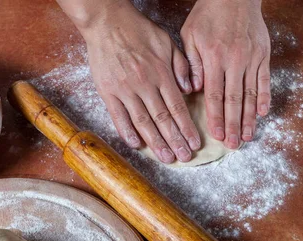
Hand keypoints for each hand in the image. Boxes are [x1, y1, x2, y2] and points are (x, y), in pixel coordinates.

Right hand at [75, 0, 200, 162]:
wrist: (107, 21)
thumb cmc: (139, 30)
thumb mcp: (167, 42)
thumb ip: (181, 66)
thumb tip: (190, 90)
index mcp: (161, 73)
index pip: (178, 107)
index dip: (187, 128)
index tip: (194, 142)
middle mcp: (144, 84)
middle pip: (163, 119)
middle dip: (175, 141)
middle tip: (184, 157)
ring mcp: (125, 90)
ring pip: (143, 122)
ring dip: (155, 142)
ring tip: (166, 157)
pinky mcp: (108, 91)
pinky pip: (118, 116)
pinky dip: (127, 132)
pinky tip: (136, 145)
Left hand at [181, 0, 270, 148]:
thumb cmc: (208, 14)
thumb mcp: (190, 35)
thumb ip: (192, 64)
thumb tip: (193, 90)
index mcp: (214, 58)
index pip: (214, 95)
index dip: (216, 117)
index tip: (216, 134)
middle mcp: (234, 61)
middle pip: (234, 100)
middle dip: (233, 125)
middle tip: (232, 145)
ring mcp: (251, 59)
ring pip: (251, 94)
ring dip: (249, 118)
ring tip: (247, 136)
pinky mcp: (264, 55)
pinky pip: (265, 80)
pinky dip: (265, 98)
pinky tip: (263, 114)